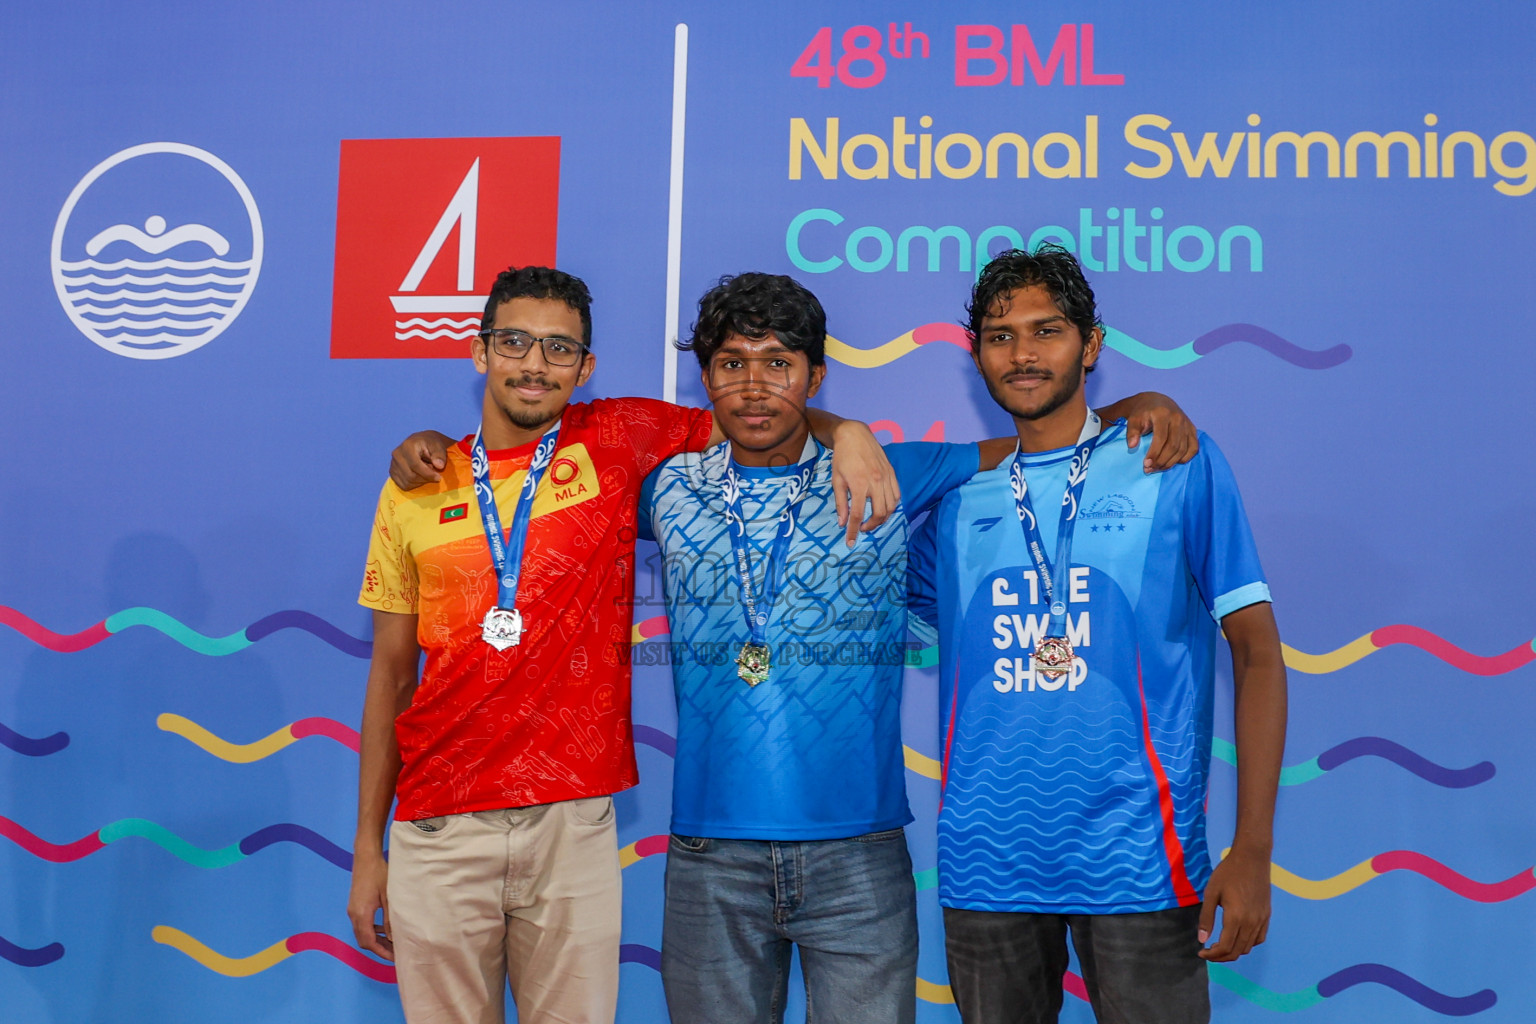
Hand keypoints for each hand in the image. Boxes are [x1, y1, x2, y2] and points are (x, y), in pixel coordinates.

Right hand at [348, 851, 393, 960]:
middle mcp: (353, 915)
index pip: (369, 942)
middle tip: (396, 953)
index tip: (395, 958)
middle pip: (364, 941)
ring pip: (362, 933)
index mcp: (361, 914)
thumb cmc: (380, 874)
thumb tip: (394, 938)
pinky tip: (384, 929)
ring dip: (376, 940)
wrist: (366, 857)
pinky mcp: (354, 905)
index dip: (382, 952)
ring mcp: (352, 910)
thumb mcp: (389, 897)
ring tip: (392, 943)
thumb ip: (390, 919)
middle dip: (379, 949)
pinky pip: (362, 924)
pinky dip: (372, 931)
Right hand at [389, 430, 454, 488]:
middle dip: (425, 478)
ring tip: (426, 471)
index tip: (438, 477)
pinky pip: (403, 485)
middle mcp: (397, 454)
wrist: (421, 443)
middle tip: (434, 473)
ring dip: (421, 481)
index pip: (415, 465)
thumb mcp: (439, 446)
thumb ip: (440, 455)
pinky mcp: (392, 472)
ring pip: (407, 482)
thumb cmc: (431, 444)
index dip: (428, 474)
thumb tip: (439, 466)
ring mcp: (393, 464)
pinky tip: (419, 475)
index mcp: (408, 446)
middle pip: (411, 476)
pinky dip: (414, 484)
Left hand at [829, 421, 899, 546]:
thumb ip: (841, 502)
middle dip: (871, 526)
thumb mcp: (836, 480)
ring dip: (883, 518)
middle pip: (879, 514)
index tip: (850, 542)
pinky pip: (897, 495)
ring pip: (891, 507)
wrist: (855, 435)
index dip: (853, 531)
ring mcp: (886, 478)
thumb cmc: (842, 457)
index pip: (857, 515)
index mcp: (859, 485)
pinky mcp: (892, 473)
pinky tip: (883, 507)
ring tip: (872, 520)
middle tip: (861, 528)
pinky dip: (892, 505)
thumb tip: (842, 523)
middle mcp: (876, 482)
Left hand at [1099, 392, 1198, 472]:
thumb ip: (1132, 432)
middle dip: (1161, 461)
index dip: (1154, 453)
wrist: (1157, 403)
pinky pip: (1193, 448)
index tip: (1146, 465)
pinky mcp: (1192, 430)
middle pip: (1173, 446)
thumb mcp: (1133, 419)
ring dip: (1171, 462)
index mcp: (1163, 414)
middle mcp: (1178, 418)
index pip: (1161, 438)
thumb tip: (1132, 446)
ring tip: (1157, 468)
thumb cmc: (1143, 413)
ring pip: (1183, 449)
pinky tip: (1173, 462)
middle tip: (1150, 469)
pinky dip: (1185, 458)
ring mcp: (1187, 424)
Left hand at [1198, 846, 1270, 961]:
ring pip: (1248, 947)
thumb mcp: (1211, 893)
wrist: (1252, 858)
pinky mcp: (1267, 915)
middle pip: (1237, 951)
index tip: (1201, 953)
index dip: (1212, 955)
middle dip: (1221, 956)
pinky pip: (1259, 938)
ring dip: (1234, 951)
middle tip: (1208, 952)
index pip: (1225, 948)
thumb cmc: (1228, 873)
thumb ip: (1206, 918)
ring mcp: (1261, 920)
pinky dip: (1248, 944)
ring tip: (1220, 946)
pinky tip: (1237, 938)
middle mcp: (1251, 923)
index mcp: (1236, 918)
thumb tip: (1202, 940)